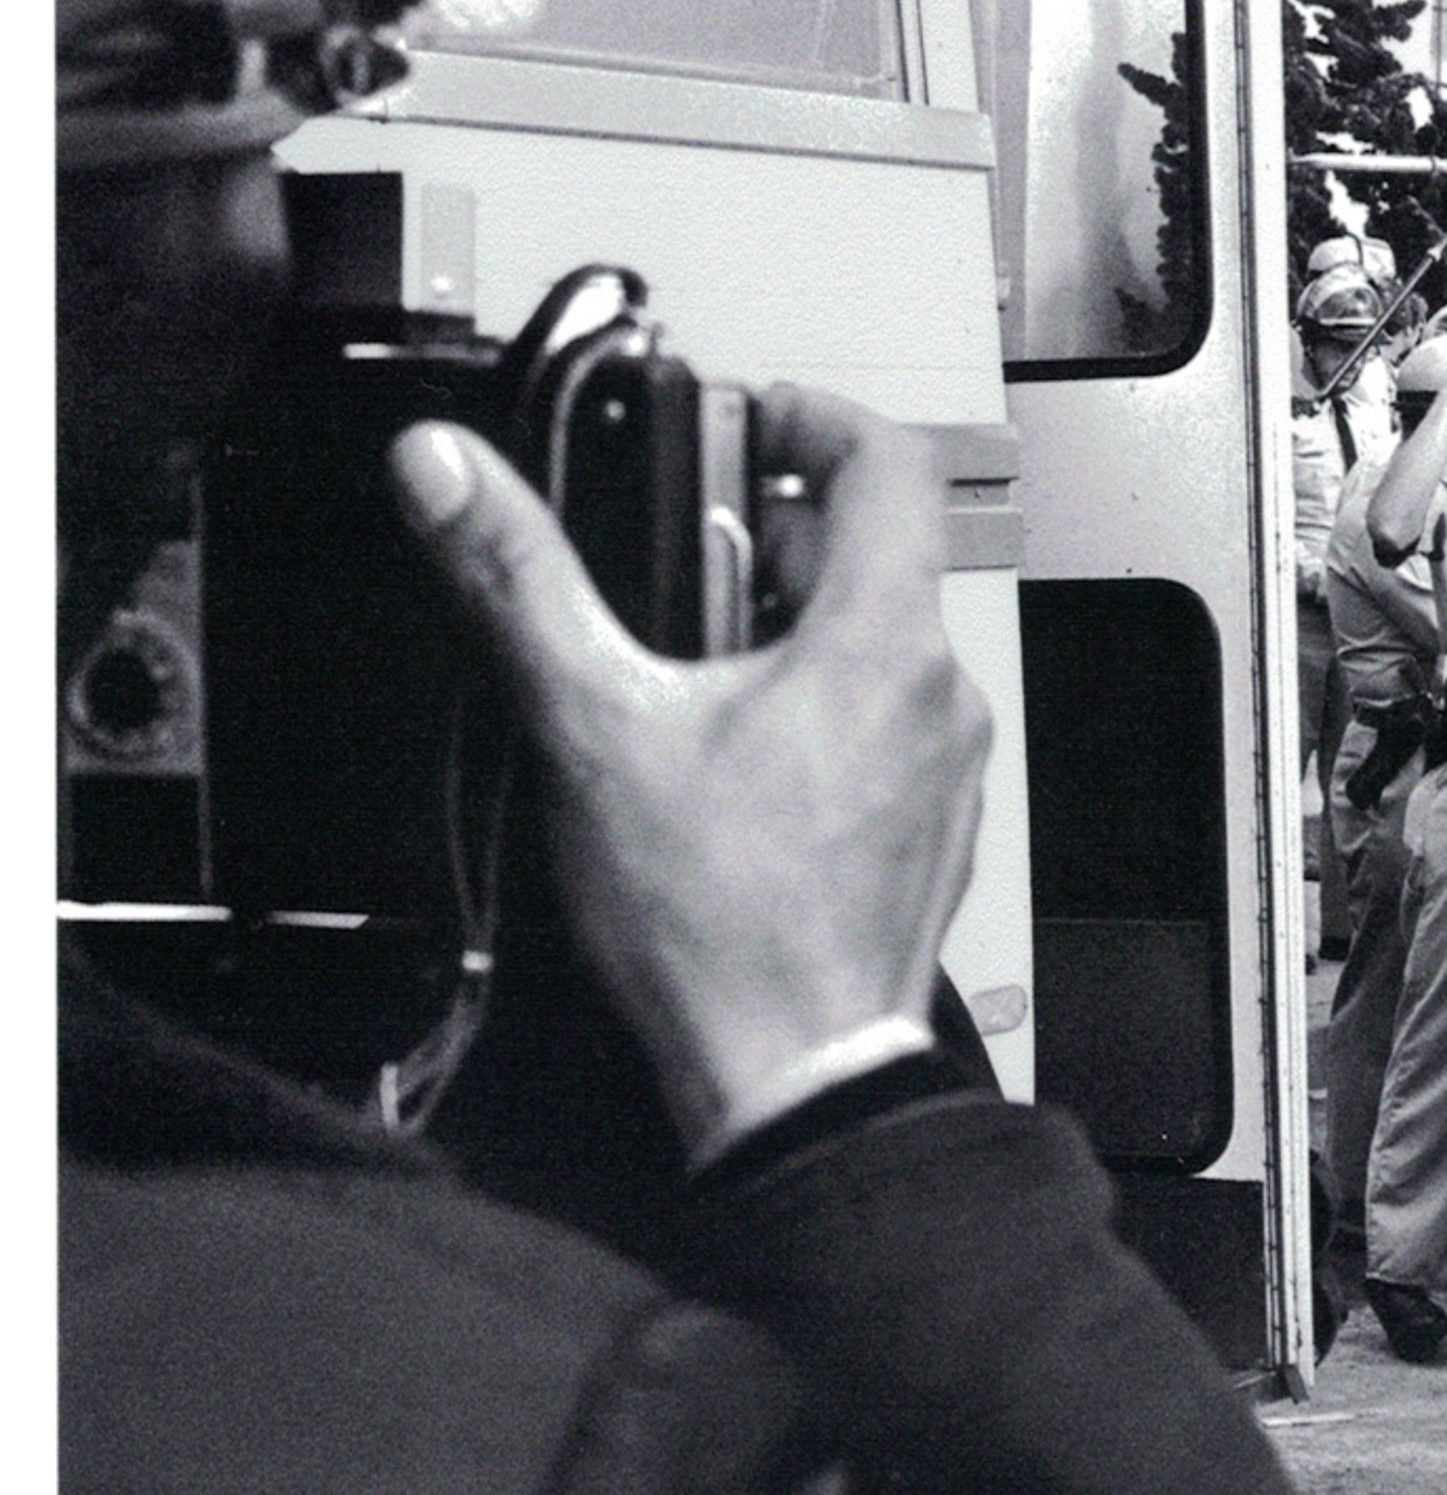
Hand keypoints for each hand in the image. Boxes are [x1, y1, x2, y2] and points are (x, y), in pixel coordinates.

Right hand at [391, 385, 990, 1159]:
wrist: (793, 1074)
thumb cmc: (717, 925)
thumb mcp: (594, 728)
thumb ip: (520, 584)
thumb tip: (451, 474)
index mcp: (882, 644)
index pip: (892, 466)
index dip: (819, 420)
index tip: (754, 419)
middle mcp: (940, 695)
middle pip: (876, 558)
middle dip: (774, 540)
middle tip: (682, 563)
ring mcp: (948, 768)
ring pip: (881, 647)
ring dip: (794, 630)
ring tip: (693, 672)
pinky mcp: (932, 830)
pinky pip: (887, 728)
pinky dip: (821, 710)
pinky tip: (737, 762)